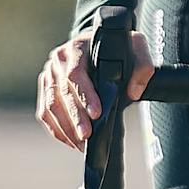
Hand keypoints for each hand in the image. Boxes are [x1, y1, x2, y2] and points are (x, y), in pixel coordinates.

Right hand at [36, 25, 155, 150]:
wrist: (101, 45)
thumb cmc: (117, 48)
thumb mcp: (135, 47)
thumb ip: (142, 65)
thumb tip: (134, 91)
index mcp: (77, 47)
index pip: (75, 73)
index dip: (84, 94)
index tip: (96, 113)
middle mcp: (59, 60)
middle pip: (62, 92)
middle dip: (75, 117)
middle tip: (86, 135)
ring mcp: (49, 75)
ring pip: (50, 106)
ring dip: (65, 127)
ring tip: (81, 143)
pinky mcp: (46, 90)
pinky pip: (45, 113)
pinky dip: (58, 130)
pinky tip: (72, 141)